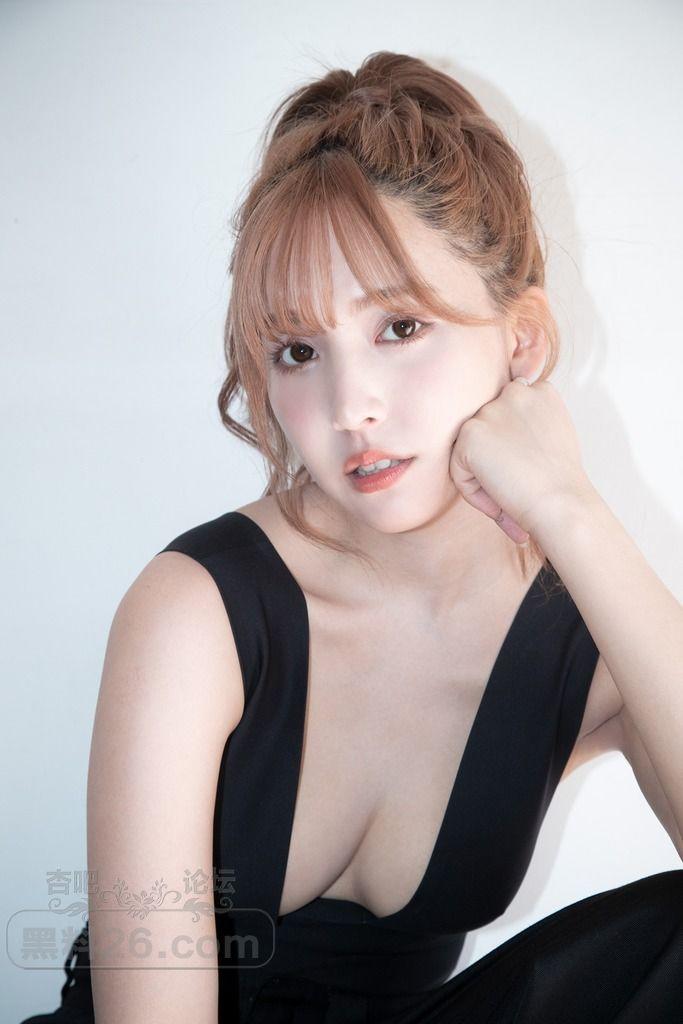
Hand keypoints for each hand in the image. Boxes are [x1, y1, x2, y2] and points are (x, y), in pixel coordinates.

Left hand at [448, 378, 591, 543]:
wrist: (562, 503)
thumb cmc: (562, 483)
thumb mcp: (556, 436)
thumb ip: (533, 423)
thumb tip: (506, 433)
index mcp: (540, 390)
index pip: (509, 413)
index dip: (512, 445)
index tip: (527, 468)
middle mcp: (516, 392)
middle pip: (488, 429)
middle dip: (496, 457)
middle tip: (518, 483)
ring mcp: (491, 410)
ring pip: (472, 449)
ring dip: (483, 474)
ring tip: (510, 492)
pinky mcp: (471, 432)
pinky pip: (458, 467)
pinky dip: (472, 491)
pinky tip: (500, 498)